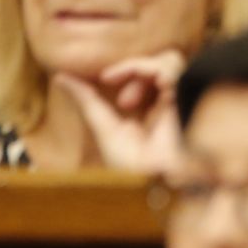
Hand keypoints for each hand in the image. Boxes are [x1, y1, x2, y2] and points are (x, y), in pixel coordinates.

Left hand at [54, 50, 187, 172]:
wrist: (148, 188)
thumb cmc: (131, 168)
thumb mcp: (104, 128)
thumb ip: (87, 100)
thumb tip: (60, 77)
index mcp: (154, 110)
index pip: (146, 74)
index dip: (127, 69)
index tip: (105, 78)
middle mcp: (170, 103)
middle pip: (159, 63)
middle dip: (132, 71)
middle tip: (121, 102)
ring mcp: (181, 100)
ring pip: (169, 60)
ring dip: (141, 70)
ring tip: (127, 102)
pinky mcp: (187, 98)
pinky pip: (172, 67)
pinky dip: (152, 70)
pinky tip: (139, 92)